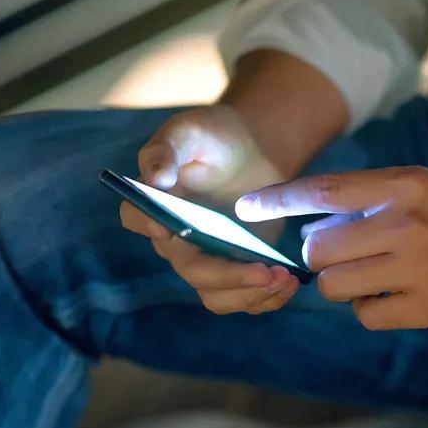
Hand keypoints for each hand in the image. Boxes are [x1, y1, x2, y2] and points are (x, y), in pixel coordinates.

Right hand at [120, 105, 297, 314]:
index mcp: (157, 203)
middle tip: (264, 271)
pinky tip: (291, 281)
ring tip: (283, 279)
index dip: (147, 226)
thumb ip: (169, 148)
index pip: (136, 218)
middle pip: (191, 270)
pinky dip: (268, 297)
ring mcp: (208, 259)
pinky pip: (245, 297)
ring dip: (249, 295)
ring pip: (216, 295)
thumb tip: (156, 177)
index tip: (168, 231)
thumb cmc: (215, 137)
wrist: (254, 150)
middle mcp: (176, 240)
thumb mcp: (191, 130)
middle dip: (227, 277)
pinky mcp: (237, 269)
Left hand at [236, 167, 427, 331]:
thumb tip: (316, 224)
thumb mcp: (425, 186)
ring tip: (373, 276)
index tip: (246, 207)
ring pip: (335, 287)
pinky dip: (371, 309)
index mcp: (403, 186)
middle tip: (344, 254)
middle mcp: (404, 225)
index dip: (279, 200)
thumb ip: (372, 200)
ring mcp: (416, 269)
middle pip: (318, 249)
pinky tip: (395, 297)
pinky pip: (366, 316)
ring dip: (343, 285)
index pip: (325, 191)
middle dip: (319, 256)